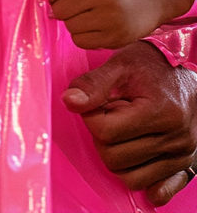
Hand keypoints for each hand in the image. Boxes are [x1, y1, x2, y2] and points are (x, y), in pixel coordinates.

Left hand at [35, 0, 196, 49]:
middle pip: (58, 9)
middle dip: (64, 6)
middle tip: (79, 1)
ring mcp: (111, 18)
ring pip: (69, 26)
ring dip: (74, 21)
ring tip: (90, 12)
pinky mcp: (117, 38)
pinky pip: (81, 42)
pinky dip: (83, 35)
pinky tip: (96, 24)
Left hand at [63, 41, 196, 205]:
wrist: (184, 76)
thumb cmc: (151, 66)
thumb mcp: (120, 64)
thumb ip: (93, 83)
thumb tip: (69, 102)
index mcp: (160, 112)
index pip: (105, 132)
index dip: (91, 116)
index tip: (98, 102)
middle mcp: (176, 139)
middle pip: (115, 158)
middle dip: (102, 137)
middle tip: (111, 114)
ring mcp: (182, 155)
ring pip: (131, 178)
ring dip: (118, 156)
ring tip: (125, 130)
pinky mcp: (184, 165)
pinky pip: (157, 189)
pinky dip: (141, 178)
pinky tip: (135, 160)